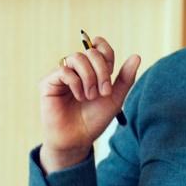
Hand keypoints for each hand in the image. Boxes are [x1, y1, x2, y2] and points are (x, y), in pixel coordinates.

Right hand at [40, 35, 139, 171]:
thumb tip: (137, 56)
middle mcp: (76, 69)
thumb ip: (125, 78)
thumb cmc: (95, 119)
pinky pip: (64, 71)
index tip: (111, 71)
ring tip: (90, 96)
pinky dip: (76, 83)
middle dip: (101, 71)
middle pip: (90, 52)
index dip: (107, 54)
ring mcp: (62, 75)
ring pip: (76, 58)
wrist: (78, 139)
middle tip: (103, 92)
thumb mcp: (115, 98)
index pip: (99, 47)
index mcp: (93, 70)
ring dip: (89, 78)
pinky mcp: (48, 83)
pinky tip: (79, 97)